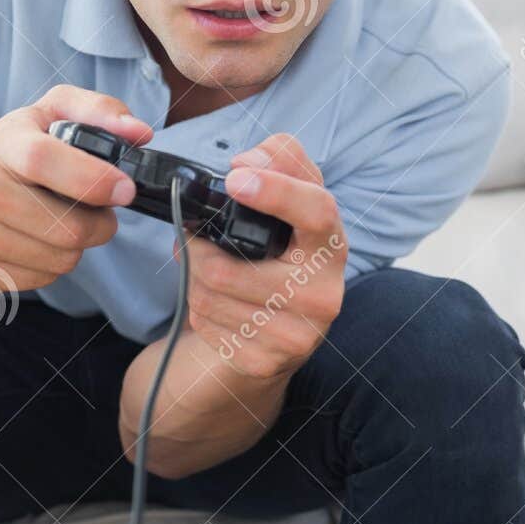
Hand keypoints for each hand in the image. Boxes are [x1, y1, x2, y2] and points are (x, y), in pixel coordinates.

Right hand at [0, 85, 153, 293]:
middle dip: (100, 222)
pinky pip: (44, 279)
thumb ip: (98, 111)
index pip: (43, 161)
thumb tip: (138, 132)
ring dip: (79, 245)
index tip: (124, 190)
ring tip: (64, 221)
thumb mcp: (48, 115)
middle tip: (98, 209)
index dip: (93, 179)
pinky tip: (39, 241)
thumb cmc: (8, 154)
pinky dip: (54, 264)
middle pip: (66, 227)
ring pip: (62, 259)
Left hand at [178, 133, 346, 378]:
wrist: (285, 334)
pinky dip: (198, 306)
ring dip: (193, 274)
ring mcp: (295, 335)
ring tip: (206, 267)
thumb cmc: (286, 254)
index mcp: (331, 247)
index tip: (235, 178)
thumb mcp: (294, 200)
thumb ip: (281, 161)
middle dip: (198, 246)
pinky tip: (216, 302)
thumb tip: (247, 162)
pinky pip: (205, 323)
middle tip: (194, 234)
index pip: (315, 212)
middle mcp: (322, 295)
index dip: (275, 191)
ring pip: (208, 294)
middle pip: (228, 266)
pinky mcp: (263, 362)